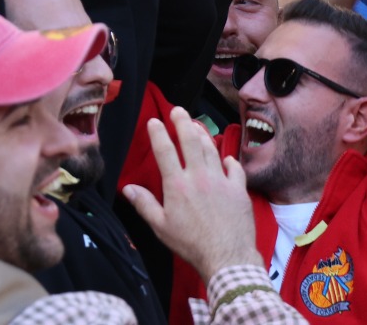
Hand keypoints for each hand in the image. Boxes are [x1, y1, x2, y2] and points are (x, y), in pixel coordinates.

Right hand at [121, 107, 259, 280]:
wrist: (227, 257)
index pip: (165, 151)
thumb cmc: (191, 244)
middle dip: (182, 122)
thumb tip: (128, 188)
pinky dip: (229, 160)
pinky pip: (235, 168)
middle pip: (190, 141)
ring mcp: (221, 181)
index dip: (158, 133)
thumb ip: (145, 204)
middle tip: (178, 110)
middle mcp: (199, 176)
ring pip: (211, 149)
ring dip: (203, 134)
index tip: (154, 121)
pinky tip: (225, 158)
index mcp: (177, 184)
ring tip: (196, 125)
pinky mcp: (239, 190)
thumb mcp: (161, 227)